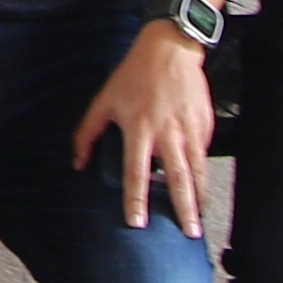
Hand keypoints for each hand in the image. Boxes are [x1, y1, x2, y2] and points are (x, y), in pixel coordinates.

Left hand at [72, 28, 215, 232]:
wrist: (169, 48)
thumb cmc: (134, 75)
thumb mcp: (104, 100)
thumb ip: (88, 133)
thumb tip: (77, 163)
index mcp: (140, 128)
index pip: (137, 173)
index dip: (136, 200)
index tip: (138, 222)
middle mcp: (167, 133)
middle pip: (178, 179)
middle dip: (184, 210)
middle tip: (189, 233)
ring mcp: (190, 129)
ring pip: (198, 171)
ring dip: (200, 197)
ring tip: (199, 218)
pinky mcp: (205, 124)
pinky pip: (203, 154)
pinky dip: (202, 172)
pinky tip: (199, 185)